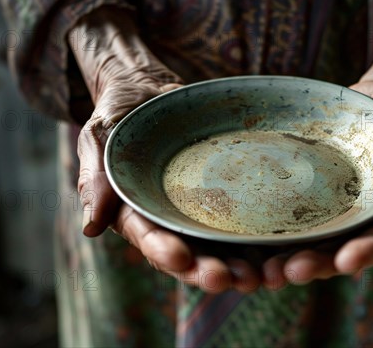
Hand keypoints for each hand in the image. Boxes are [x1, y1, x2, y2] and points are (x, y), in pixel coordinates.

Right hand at [69, 8, 260, 292]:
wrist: (149, 94)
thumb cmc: (118, 119)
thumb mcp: (98, 140)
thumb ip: (96, 181)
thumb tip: (91, 228)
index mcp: (135, 214)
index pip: (149, 239)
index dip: (163, 251)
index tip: (180, 258)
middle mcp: (169, 220)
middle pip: (188, 254)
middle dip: (206, 270)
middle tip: (228, 278)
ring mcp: (199, 210)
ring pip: (219, 245)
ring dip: (238, 264)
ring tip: (259, 275)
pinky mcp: (224, 195)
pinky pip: (242, 217)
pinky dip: (258, 236)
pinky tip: (281, 248)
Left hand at [266, 0, 372, 284]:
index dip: (367, 251)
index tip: (346, 264)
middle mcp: (367, 211)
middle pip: (342, 245)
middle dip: (318, 262)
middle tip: (290, 273)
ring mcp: (339, 198)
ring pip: (314, 233)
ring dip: (290, 252)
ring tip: (266, 269)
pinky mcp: (315, 181)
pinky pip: (294, 202)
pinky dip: (275, 221)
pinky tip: (252, 236)